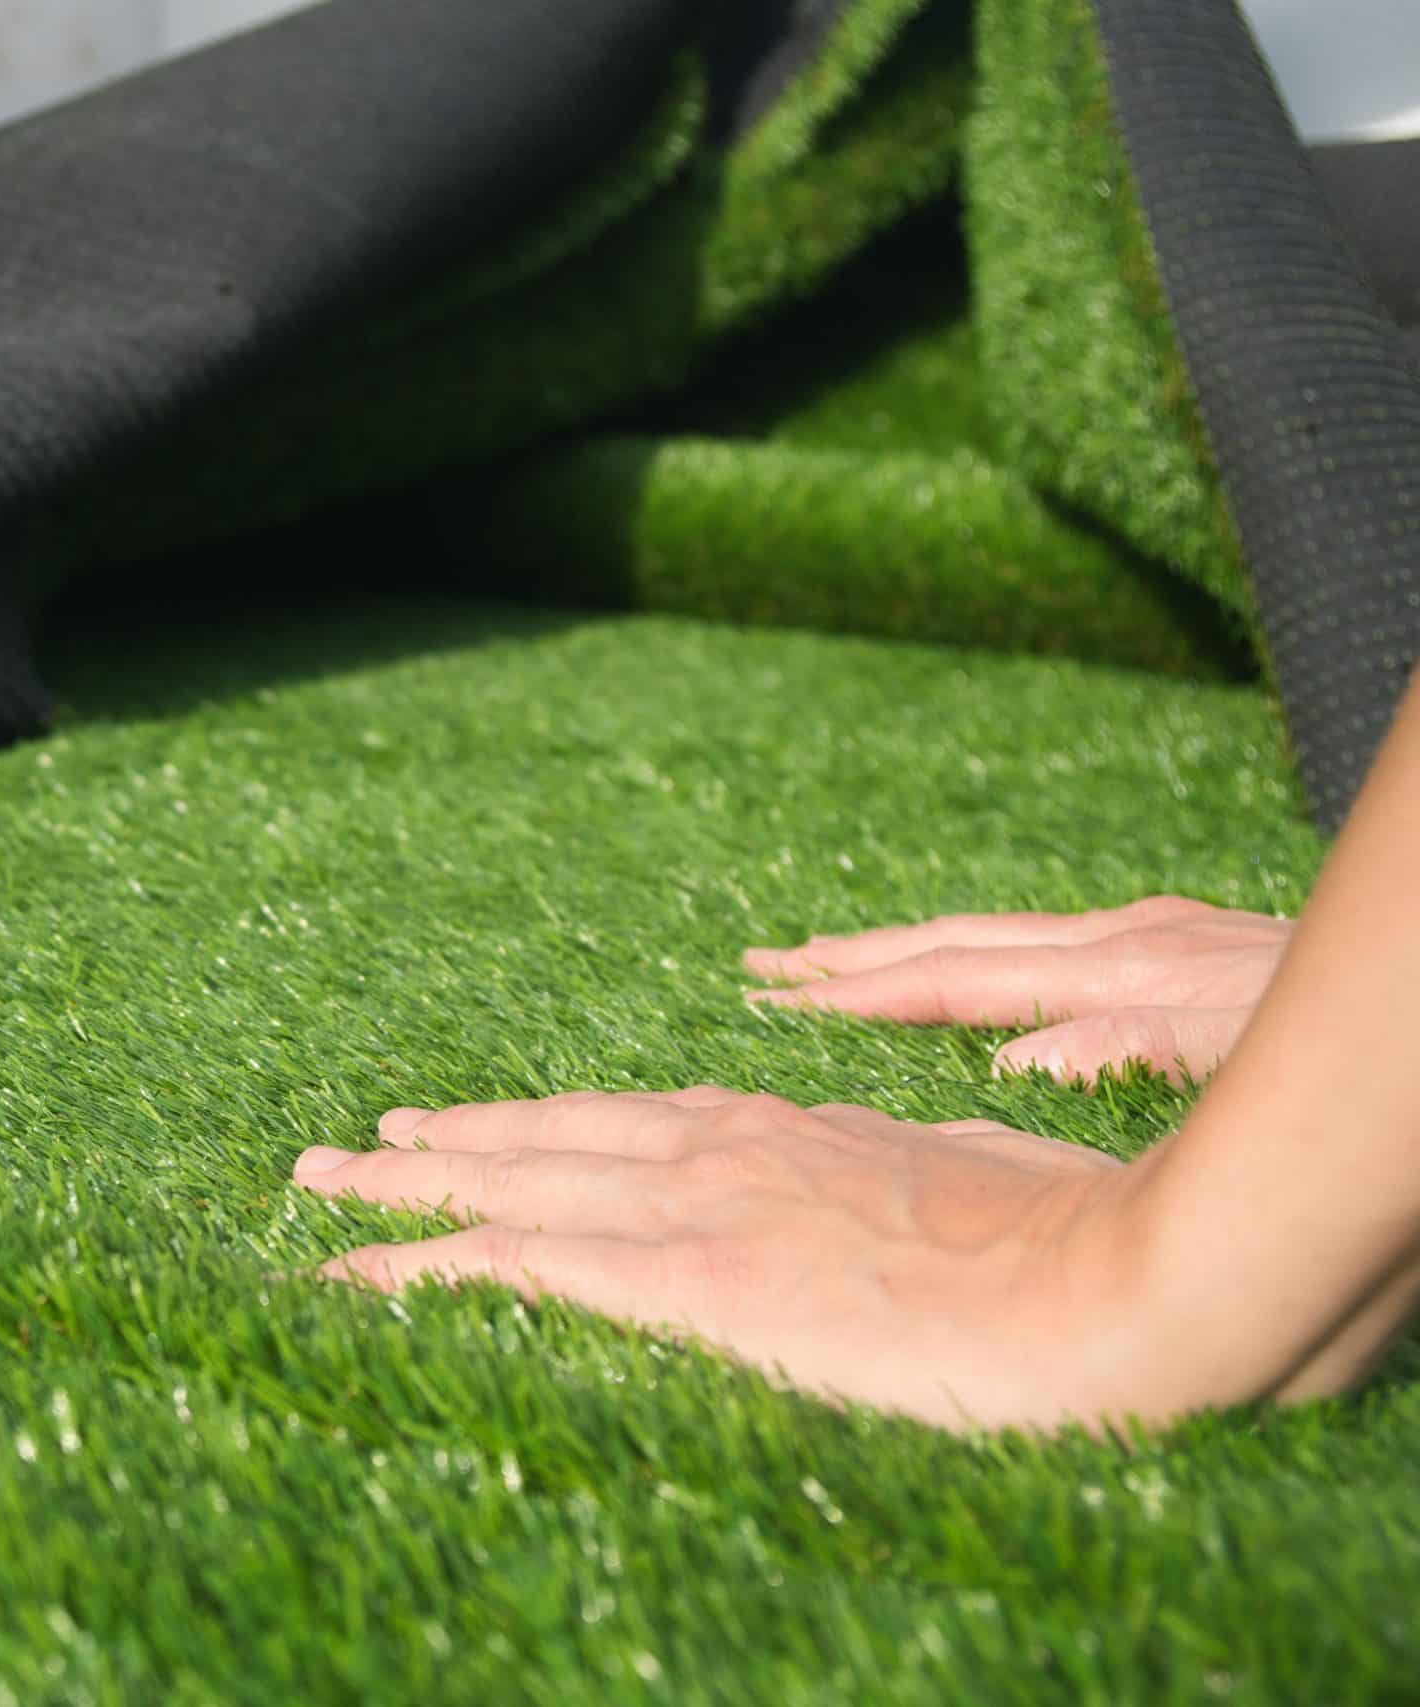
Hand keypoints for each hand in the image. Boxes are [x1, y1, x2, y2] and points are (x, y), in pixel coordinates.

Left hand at [294, 1088, 1177, 1433]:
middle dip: (443, 1142)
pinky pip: (512, 1264)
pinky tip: (351, 1277)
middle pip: (544, 1136)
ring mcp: (695, 1205)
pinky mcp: (683, 1277)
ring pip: (505, 1182)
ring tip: (316, 1186)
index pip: (632, 1124)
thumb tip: (891, 1186)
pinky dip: (417, 1268)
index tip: (481, 1129)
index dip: (544, 1128)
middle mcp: (720, 1147)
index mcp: (789, 1131)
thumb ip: (906, 1179)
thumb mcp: (976, 1190)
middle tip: (352, 1145)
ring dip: (401, 1189)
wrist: (1119, 1283)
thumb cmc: (1080, 1248)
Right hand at [741, 896, 1289, 1087]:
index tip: (776, 998)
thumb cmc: (1358, 1033)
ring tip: (833, 962)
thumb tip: (1017, 1067)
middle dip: (855, 959)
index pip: (959, 979)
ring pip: (1000, 939)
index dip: (863, 993)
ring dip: (908, 951)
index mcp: (1124, 969)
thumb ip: (1138, 1049)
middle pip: (960, 943)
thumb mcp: (1257, 1050)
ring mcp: (1156, 935)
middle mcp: (1127, 940)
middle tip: (760, 967)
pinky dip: (980, 957)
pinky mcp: (1188, 942)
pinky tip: (976, 972)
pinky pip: (1048, 946)